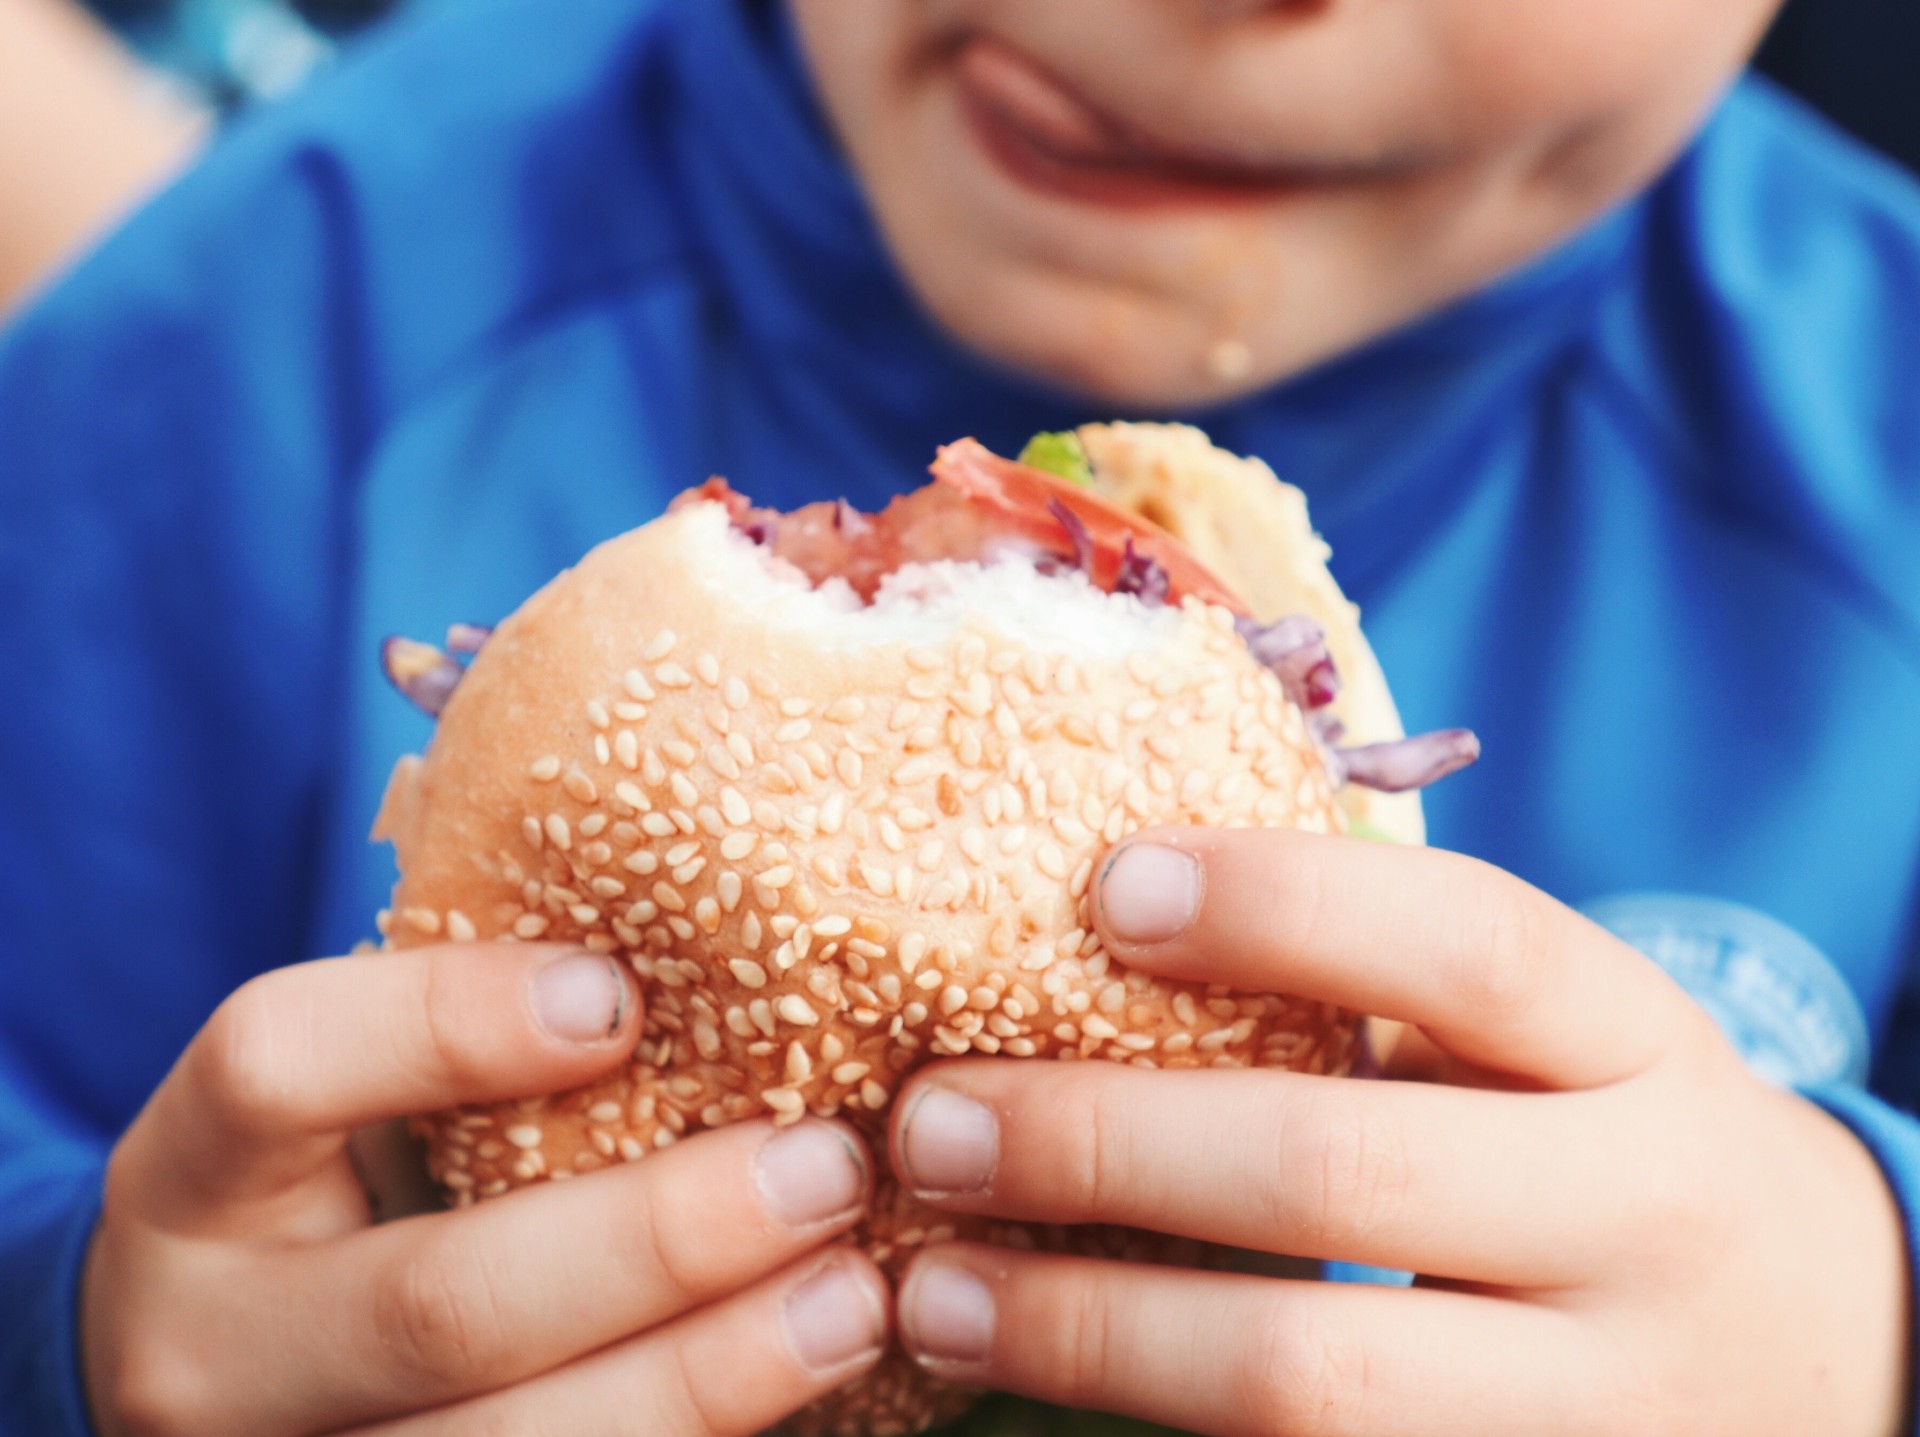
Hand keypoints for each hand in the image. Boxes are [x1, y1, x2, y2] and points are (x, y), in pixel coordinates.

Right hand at [83, 944, 886, 1436]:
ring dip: (708, 1375)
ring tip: (849, 1297)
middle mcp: (205, 1343)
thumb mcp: (361, 1091)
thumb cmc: (347, 1177)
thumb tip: (695, 869)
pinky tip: (799, 1376)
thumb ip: (470, 1014)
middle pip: (441, 1301)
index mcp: (191, 1173)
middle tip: (823, 1167)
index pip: (274, 1066)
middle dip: (660, 1240)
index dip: (451, 1023)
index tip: (622, 996)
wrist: (239, 1370)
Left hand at [887, 830, 1909, 1436]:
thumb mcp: (1561, 1040)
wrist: (1818, 1346)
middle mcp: (1642, 1223)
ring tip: (935, 1291)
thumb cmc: (1614, 1145)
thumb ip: (1394, 982)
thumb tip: (1106, 909)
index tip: (1100, 884)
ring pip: (1313, 1380)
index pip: (1467, 949)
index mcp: (1639, 1051)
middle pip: (1345, 1175)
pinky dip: (1151, 1426)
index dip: (1275, 906)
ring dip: (1088, 1331)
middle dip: (1104, 1145)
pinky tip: (1033, 1379)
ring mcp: (1601, 1404)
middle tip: (931, 1123)